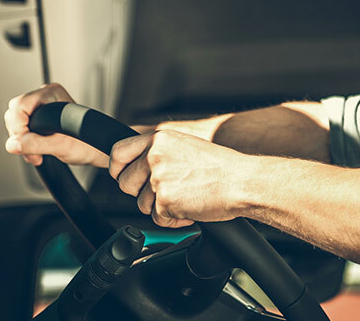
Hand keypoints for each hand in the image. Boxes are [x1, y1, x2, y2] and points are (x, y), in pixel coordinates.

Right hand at [3, 83, 108, 167]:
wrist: (95, 149)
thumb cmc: (86, 144)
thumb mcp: (59, 146)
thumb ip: (34, 144)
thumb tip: (13, 144)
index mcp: (50, 95)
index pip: (18, 106)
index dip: (19, 128)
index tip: (26, 142)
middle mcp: (45, 97)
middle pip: (14, 114)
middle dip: (20, 136)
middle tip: (33, 151)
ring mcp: (42, 106)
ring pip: (15, 122)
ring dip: (22, 141)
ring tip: (37, 153)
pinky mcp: (40, 116)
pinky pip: (21, 127)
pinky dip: (25, 141)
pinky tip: (37, 150)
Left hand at [109, 130, 251, 227]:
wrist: (242, 181)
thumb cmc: (221, 166)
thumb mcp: (185, 145)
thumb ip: (158, 151)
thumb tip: (138, 165)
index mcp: (159, 138)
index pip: (118, 152)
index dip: (117, 168)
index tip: (123, 176)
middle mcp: (154, 155)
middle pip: (125, 183)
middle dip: (140, 194)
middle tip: (162, 194)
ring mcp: (158, 178)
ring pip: (141, 204)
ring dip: (161, 208)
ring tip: (185, 199)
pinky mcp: (165, 201)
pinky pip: (158, 219)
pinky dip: (173, 221)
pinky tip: (190, 210)